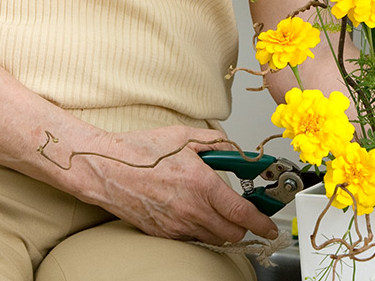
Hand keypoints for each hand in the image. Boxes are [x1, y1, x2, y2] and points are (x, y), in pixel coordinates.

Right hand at [74, 125, 279, 245]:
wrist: (105, 169)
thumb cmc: (138, 151)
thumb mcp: (182, 137)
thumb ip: (214, 143)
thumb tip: (234, 149)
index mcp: (201, 184)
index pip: (242, 213)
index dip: (261, 222)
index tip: (269, 225)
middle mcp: (192, 210)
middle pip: (232, 233)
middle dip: (242, 226)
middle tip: (242, 212)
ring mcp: (177, 225)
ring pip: (213, 238)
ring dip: (221, 228)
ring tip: (214, 209)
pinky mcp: (163, 233)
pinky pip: (191, 237)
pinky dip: (199, 229)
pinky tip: (192, 211)